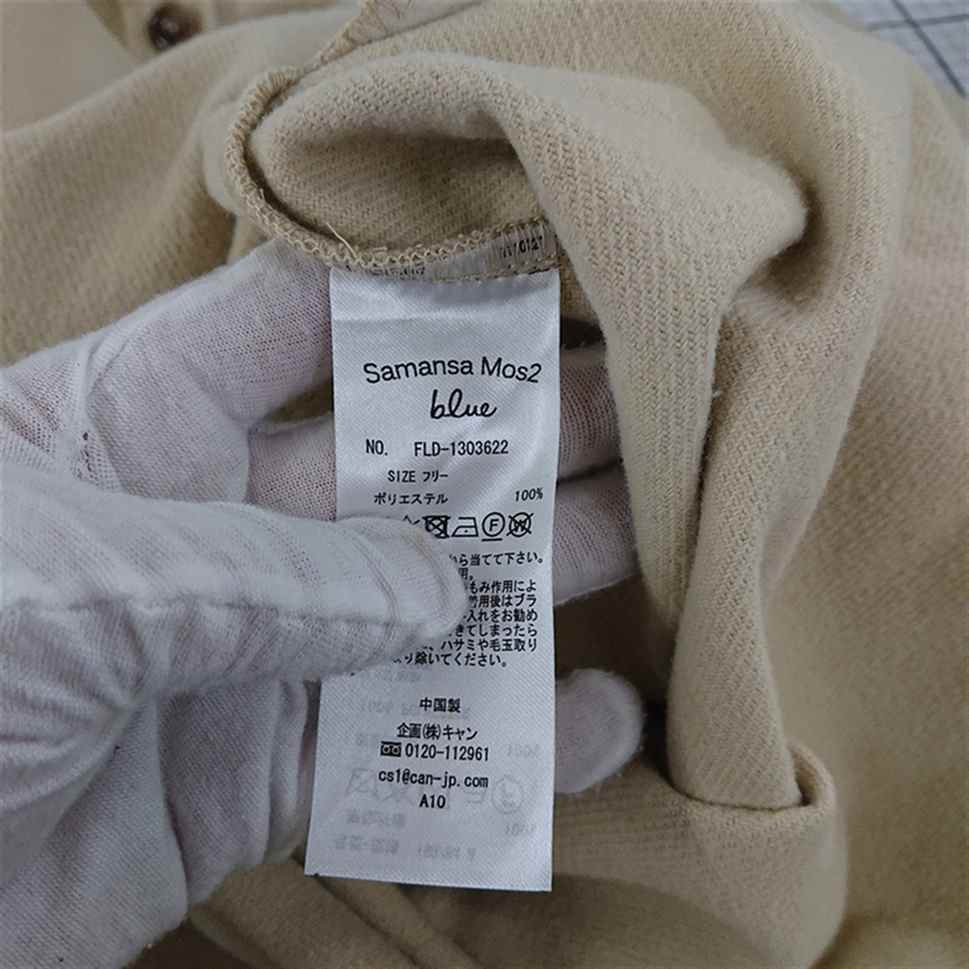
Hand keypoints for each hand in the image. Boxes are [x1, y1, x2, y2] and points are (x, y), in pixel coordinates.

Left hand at [0, 241, 639, 967]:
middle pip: (392, 464)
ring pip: (420, 604)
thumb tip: (439, 590)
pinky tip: (585, 725)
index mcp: (136, 420)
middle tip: (640, 410)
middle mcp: (208, 522)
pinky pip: (398, 749)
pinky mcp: (259, 770)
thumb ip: (274, 574)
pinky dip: (495, 744)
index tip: (544, 281)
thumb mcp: (80, 577)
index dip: (418, 296)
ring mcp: (245, 649)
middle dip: (515, 437)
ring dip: (532, 581)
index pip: (301, 321)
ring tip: (654, 542)